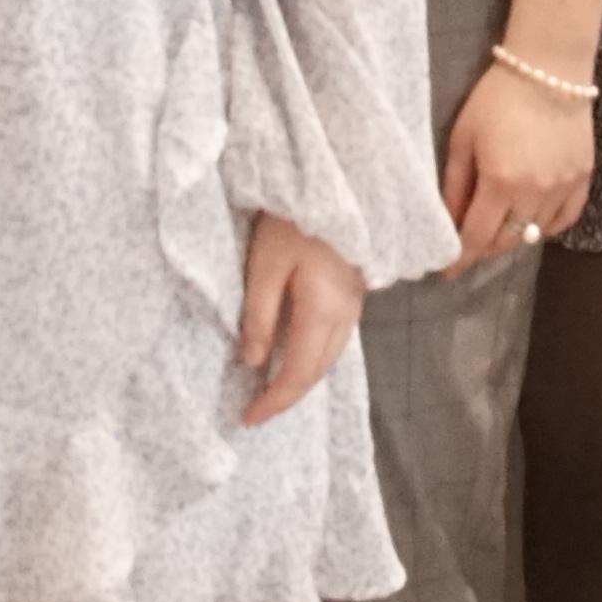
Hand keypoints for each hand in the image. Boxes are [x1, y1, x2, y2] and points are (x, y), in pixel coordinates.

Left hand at [235, 211, 359, 422]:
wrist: (345, 182)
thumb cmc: (296, 220)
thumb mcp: (265, 265)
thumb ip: (259, 316)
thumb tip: (252, 362)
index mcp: (322, 313)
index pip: (297, 374)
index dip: (273, 401)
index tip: (247, 419)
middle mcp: (345, 317)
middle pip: (318, 372)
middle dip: (288, 397)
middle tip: (257, 411)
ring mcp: (355, 305)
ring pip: (330, 358)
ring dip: (303, 380)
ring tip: (273, 391)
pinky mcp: (354, 293)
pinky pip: (336, 340)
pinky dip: (315, 359)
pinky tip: (297, 356)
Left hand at [442, 53, 594, 267]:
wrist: (549, 69)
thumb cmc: (497, 98)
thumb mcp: (463, 139)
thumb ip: (455, 185)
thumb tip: (450, 222)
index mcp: (501, 182)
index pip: (477, 238)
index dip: (460, 259)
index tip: (447, 272)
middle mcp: (535, 193)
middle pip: (507, 240)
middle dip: (485, 247)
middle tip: (471, 241)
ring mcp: (563, 188)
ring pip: (535, 232)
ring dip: (513, 234)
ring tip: (499, 223)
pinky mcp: (583, 178)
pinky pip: (565, 219)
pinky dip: (545, 226)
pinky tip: (532, 218)